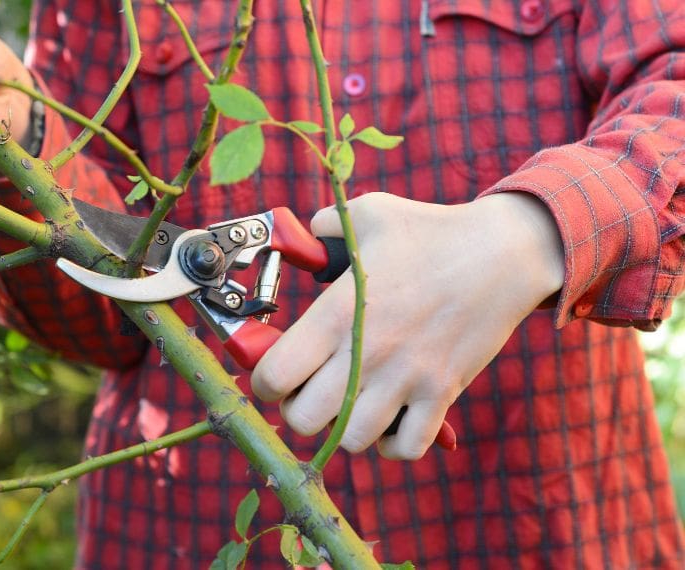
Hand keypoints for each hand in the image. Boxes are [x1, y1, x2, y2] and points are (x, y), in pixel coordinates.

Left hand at [251, 191, 564, 459]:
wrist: (503, 251)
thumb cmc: (431, 231)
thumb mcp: (369, 214)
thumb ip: (325, 227)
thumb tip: (303, 236)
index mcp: (338, 312)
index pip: (274, 375)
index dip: (266, 381)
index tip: (278, 372)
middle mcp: (366, 353)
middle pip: (304, 420)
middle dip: (298, 410)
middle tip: (311, 390)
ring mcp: (406, 378)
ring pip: (353, 439)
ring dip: (344, 427)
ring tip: (351, 403)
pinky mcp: (442, 393)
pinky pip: (407, 448)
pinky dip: (392, 444)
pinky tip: (389, 419)